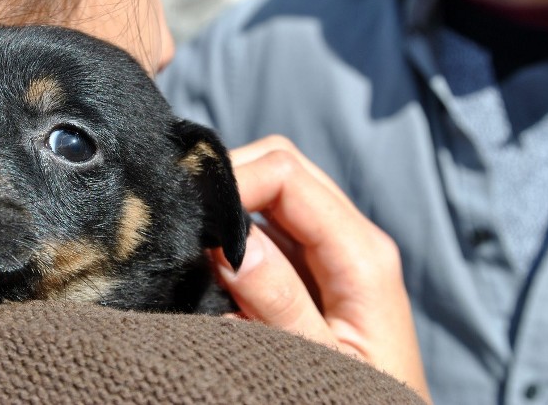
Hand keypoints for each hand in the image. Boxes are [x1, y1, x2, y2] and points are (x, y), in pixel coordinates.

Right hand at [215, 136, 430, 402]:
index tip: (189, 213)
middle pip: (285, 166)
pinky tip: (213, 255)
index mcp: (363, 255)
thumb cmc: (363, 402)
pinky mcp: (317, 267)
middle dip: (231, 178)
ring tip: (192, 235)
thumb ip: (279, 303)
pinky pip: (273, 226)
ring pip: (276, 190)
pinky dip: (237, 228)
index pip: (289, 176)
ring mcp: (335, 250)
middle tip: (184, 214)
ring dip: (232, 202)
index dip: (234, 180)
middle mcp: (354, 238)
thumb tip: (227, 245)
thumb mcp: (322, 363)